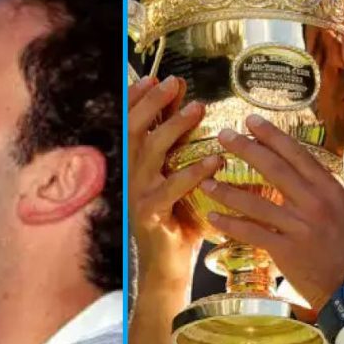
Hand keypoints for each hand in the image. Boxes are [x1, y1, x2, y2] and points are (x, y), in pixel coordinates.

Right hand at [128, 75, 222, 283]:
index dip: (136, 98)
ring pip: (151, 153)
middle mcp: (129, 176)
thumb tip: (190, 103)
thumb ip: (179, 144)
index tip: (154, 77)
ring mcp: (137, 195)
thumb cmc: (177, 219)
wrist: (166, 266)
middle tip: (174, 82)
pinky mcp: (150, 215)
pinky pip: (172, 188)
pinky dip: (194, 171)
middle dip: (152, 102)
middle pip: (133, 131)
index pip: (127, 123)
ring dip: (174, 128)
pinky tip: (215, 160)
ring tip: (199, 110)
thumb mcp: (176, 175)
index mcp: (132, 165)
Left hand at [205, 113, 343, 309]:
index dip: (273, 136)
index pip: (298, 154)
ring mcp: (300, 226)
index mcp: (331, 189)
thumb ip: (333, 188)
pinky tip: (213, 217)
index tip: (251, 121)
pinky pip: (251, 232)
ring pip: (256, 201)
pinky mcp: (286, 250)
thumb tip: (319, 169)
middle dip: (246, 148)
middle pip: (274, 168)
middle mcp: (315, 203)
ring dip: (227, 189)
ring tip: (205, 180)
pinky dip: (230, 224)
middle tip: (223, 135)